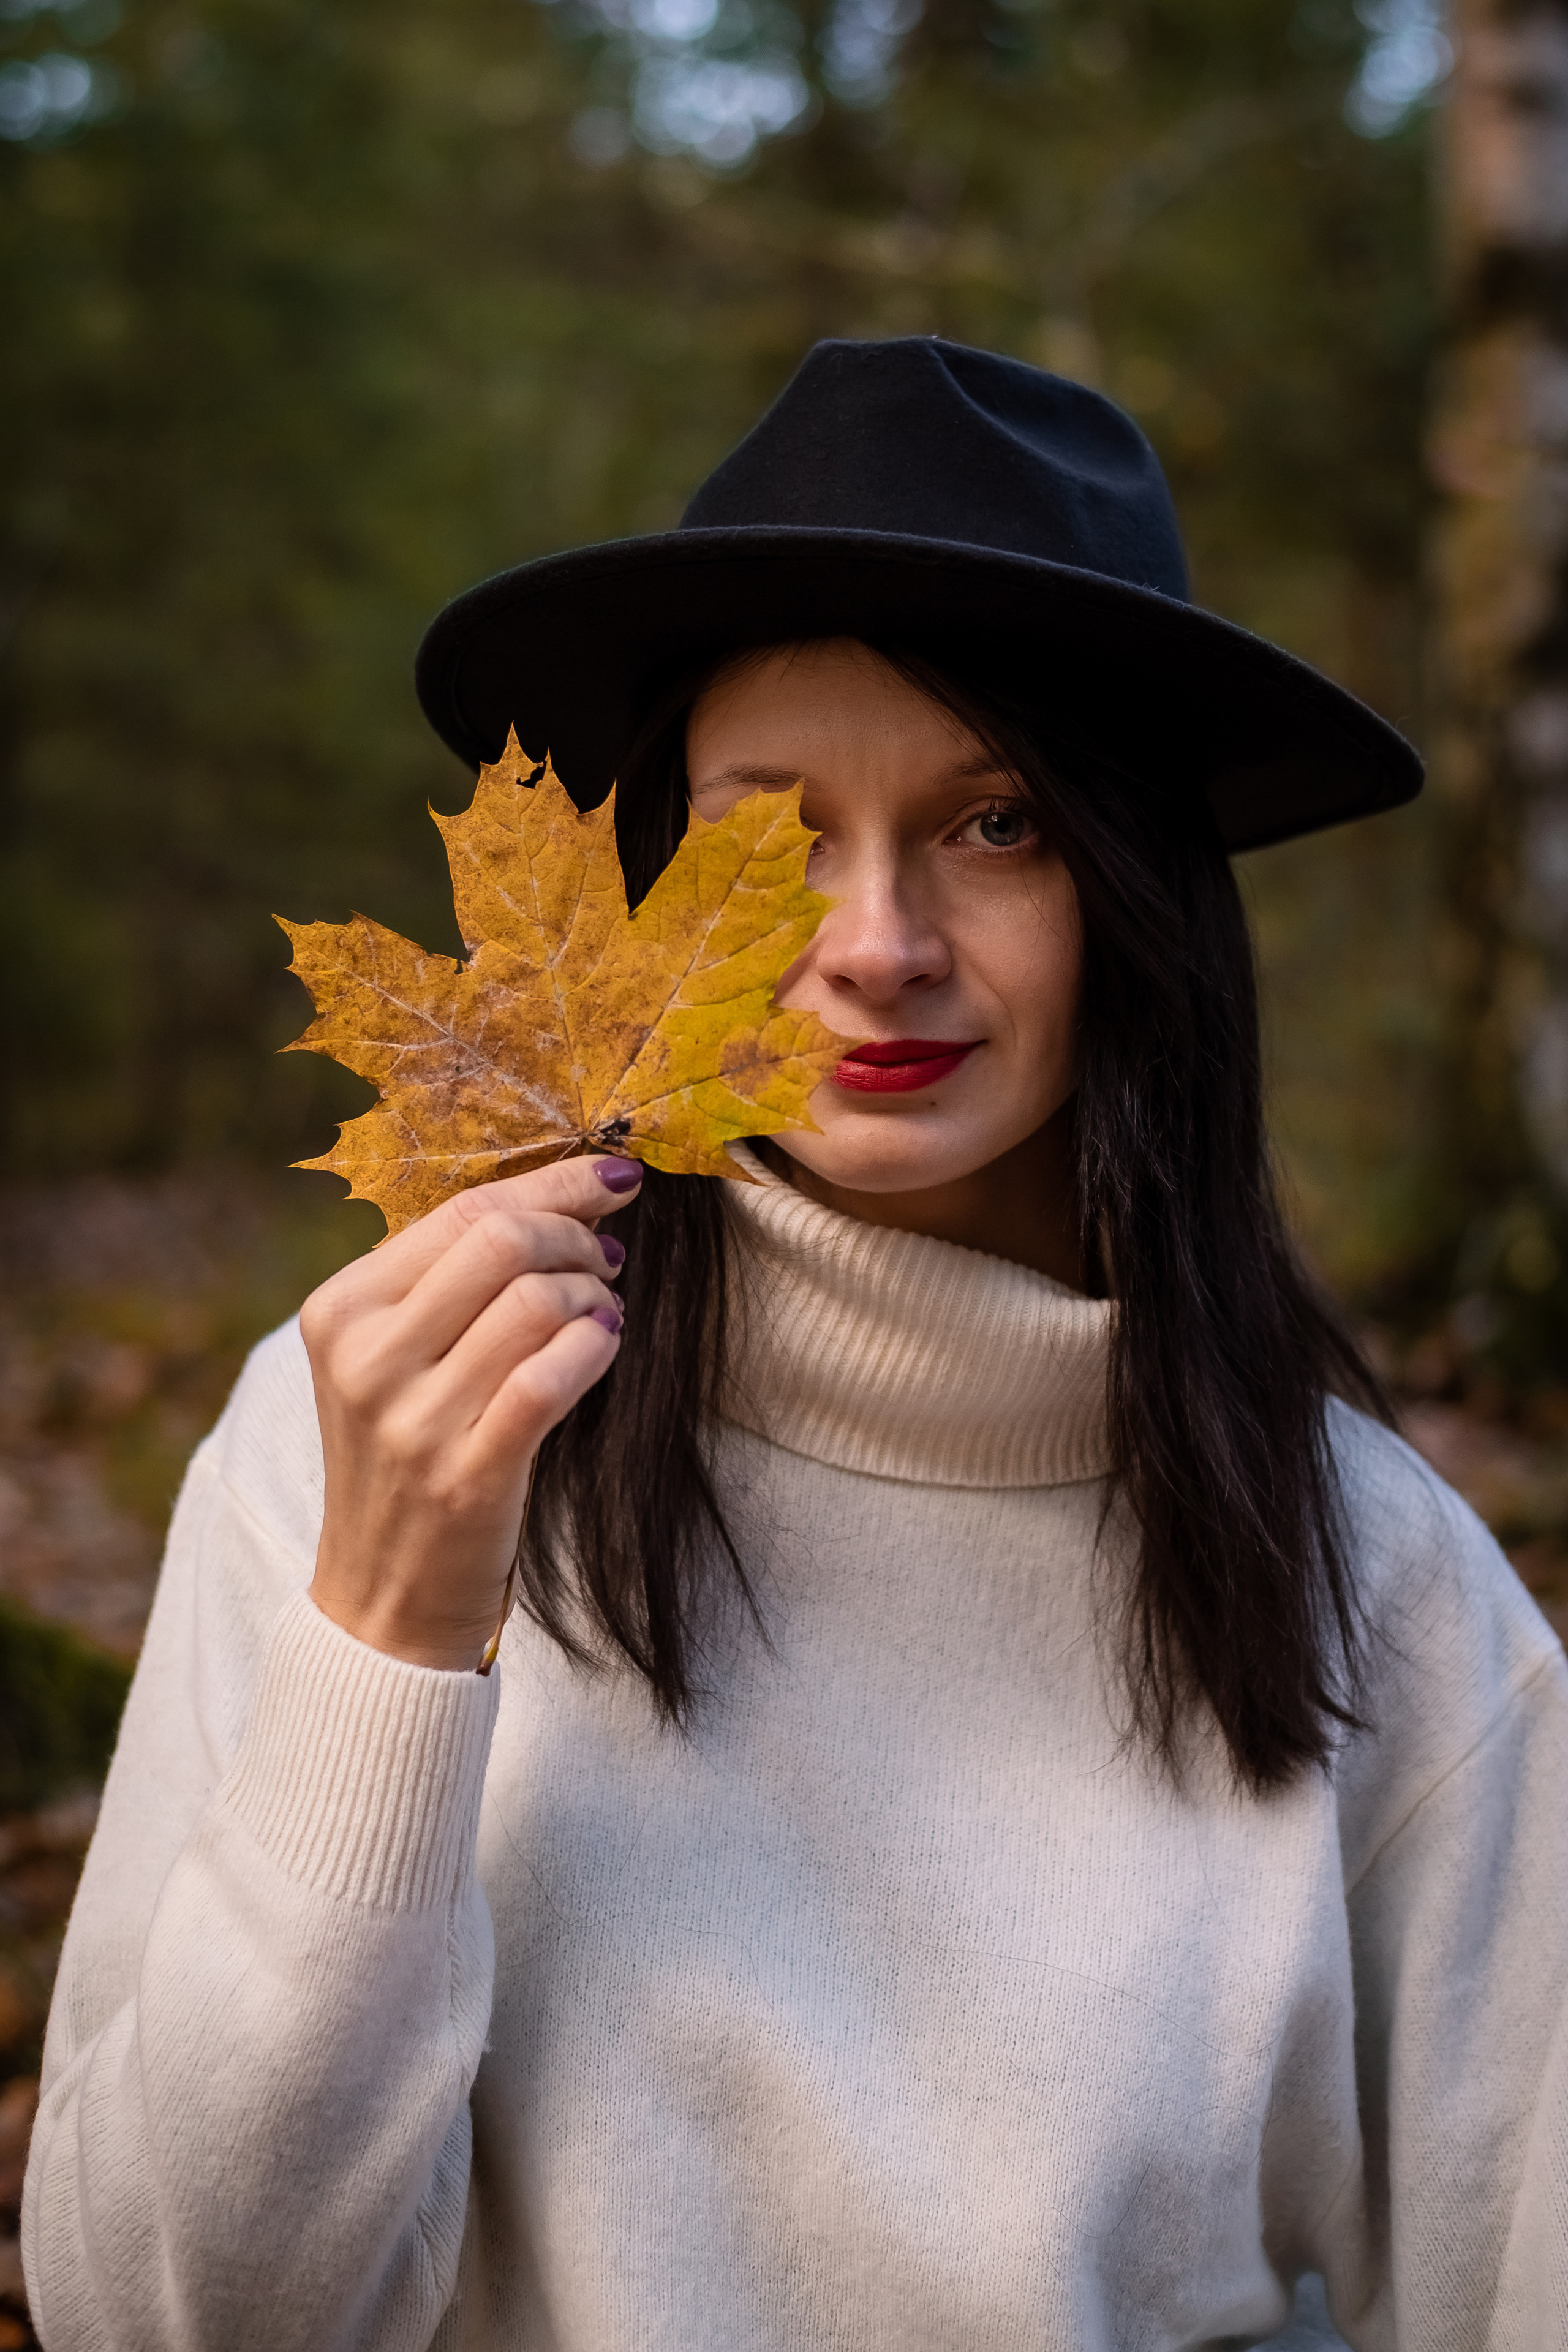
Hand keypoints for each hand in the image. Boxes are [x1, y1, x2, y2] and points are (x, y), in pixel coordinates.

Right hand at [300, 1155, 639, 1669]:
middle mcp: (364, 1357)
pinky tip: (604, 1344)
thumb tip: (564, 1195)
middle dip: (577, 1235)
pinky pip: (551, 1377)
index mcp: (340, 1309)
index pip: (462, 1210)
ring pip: (535, 1302)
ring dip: (593, 1295)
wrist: (382, 1595)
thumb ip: (452, 1278)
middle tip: (605, 1258)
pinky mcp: (465, 1476)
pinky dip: (595, 1346)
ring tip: (601, 1312)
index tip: (612, 1181)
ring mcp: (410, 1420)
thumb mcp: (393, 1357)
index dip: (555, 1183)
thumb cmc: (408, 1456)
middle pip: (501, 1241)